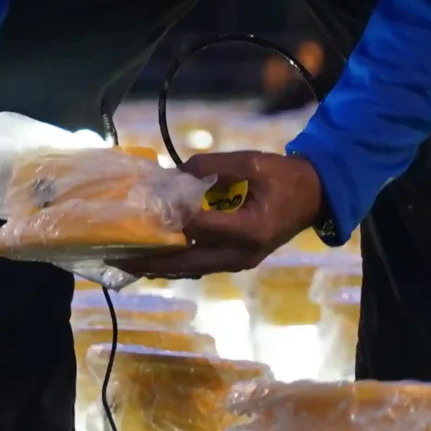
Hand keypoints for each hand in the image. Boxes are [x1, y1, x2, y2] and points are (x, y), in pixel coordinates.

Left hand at [116, 150, 324, 278]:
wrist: (313, 197)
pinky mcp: (235, 261)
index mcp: (250, 229)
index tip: (142, 211)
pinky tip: (150, 261)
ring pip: (191, 268)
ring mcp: (239, 261)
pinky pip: (199, 266)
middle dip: (151, 259)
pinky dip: (174, 264)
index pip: (200, 227)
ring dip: (158, 266)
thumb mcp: (252, 162)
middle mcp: (242, 253)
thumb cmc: (284, 177)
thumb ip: (213, 165)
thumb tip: (176, 173)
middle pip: (188, 260)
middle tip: (117, 255)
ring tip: (125, 261)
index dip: (170, 219)